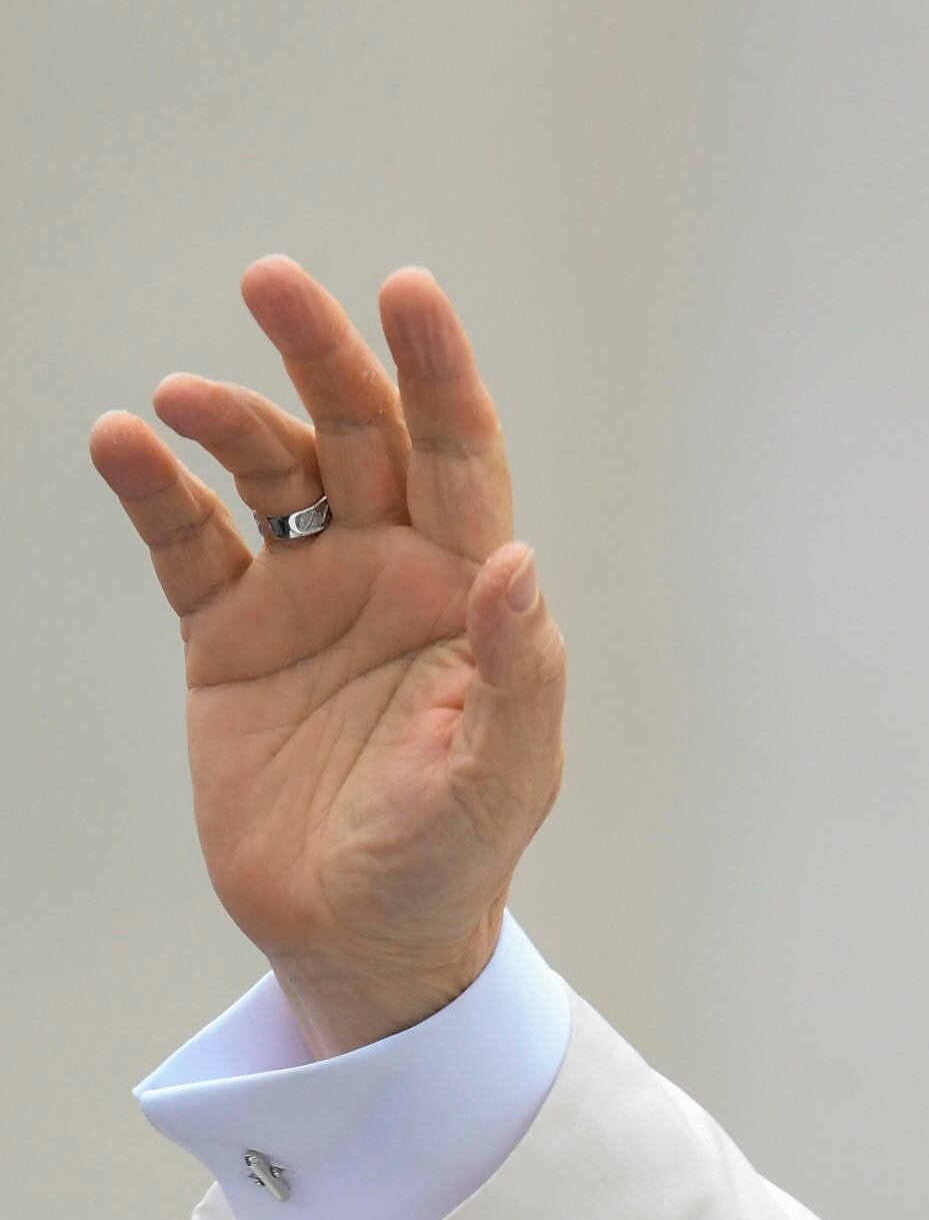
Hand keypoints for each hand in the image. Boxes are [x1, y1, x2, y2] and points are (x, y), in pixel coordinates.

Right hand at [91, 259, 566, 1056]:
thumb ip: (515, 664)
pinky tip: (122, 444)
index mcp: (470, 591)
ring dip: (229, 419)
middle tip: (275, 282)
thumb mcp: (502, 770)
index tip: (407, 291)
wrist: (359, 936)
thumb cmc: (453, 856)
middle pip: (359, 435)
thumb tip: (516, 560)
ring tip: (177, 398)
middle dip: (324, 357)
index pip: (458, 455)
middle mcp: (392, 572)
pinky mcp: (230, 638)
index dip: (438, 373)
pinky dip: (155, 491)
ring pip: (268, 472)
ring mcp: (308, 597)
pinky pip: (188, 544)